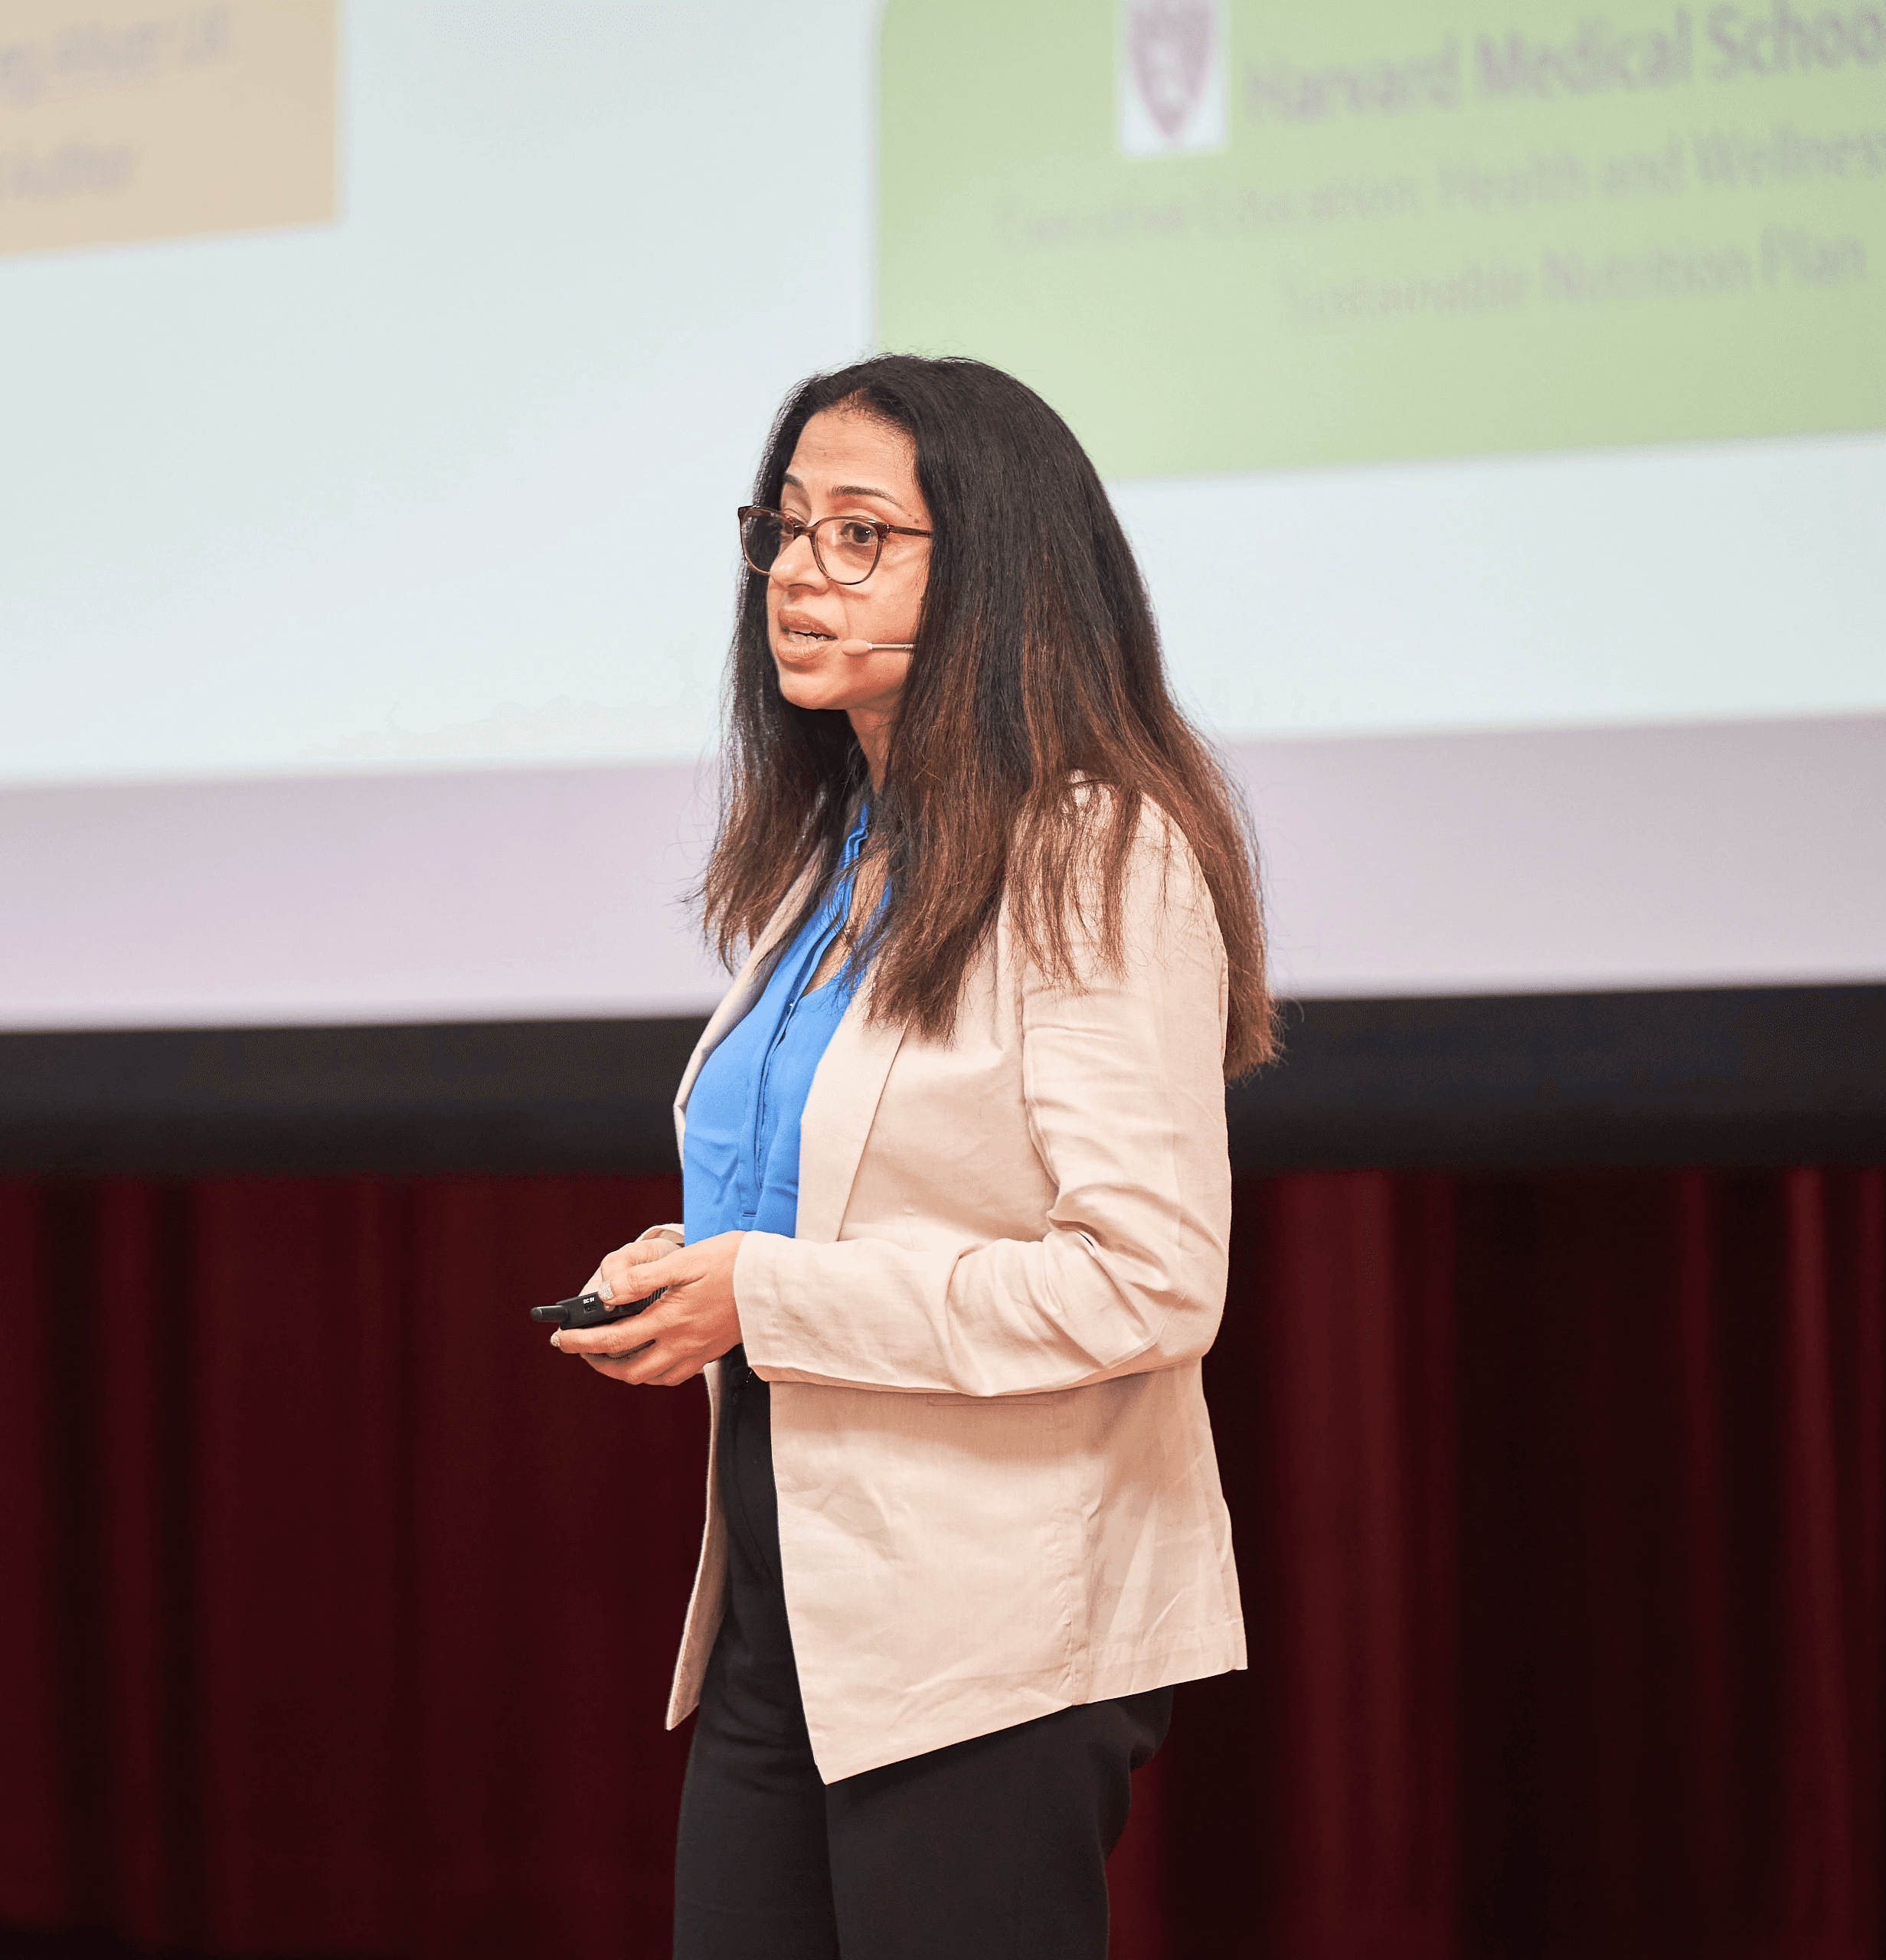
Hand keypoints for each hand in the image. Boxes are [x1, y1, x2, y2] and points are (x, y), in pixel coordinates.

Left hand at [551, 1232, 743, 1387]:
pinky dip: (653, 1371)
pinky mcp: (712, 1352)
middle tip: (580, 1348)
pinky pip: (674, 1375)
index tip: (561, 1338)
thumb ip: (643, 1279)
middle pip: (628, 1370)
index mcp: (670, 1320)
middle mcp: (682, 1343)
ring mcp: (698, 1352)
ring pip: (651, 1377)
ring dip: (623, 1371)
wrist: (779, 1281)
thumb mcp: (685, 1261)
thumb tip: (607, 1294)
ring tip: (609, 1354)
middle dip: (597, 1363)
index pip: (613, 1339)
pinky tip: (650, 1354)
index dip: (581, 1341)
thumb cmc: (736, 1263)